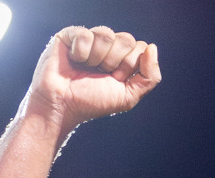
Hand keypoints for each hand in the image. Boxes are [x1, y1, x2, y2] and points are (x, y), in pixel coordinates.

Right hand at [27, 26, 160, 129]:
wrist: (62, 106)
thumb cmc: (92, 102)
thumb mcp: (128, 96)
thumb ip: (150, 76)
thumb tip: (152, 47)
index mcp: (123, 59)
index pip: (140, 47)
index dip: (130, 65)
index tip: (115, 79)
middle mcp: (108, 47)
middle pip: (126, 40)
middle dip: (114, 62)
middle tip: (99, 74)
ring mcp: (90, 39)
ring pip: (107, 34)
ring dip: (97, 58)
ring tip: (85, 68)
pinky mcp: (71, 35)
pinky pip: (86, 34)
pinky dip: (80, 53)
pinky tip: (73, 61)